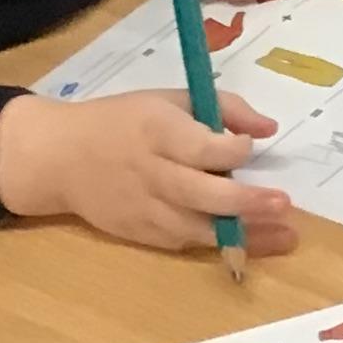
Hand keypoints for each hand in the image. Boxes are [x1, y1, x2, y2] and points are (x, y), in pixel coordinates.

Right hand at [0, 90, 296, 256]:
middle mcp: (150, 173)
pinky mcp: (137, 232)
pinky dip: (216, 243)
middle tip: (284, 205)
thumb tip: (269, 129)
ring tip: (285, 237)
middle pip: (200, 193)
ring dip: (243, 235)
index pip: (201, 146)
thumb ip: (223, 108)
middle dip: (245, 202)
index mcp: (156, 131)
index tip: (249, 147)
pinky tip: (251, 242)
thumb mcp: (170, 99)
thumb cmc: (125, 122)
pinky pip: (182, 242)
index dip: (232, 149)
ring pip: (195, 228)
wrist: (58, 157)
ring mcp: (142, 208)